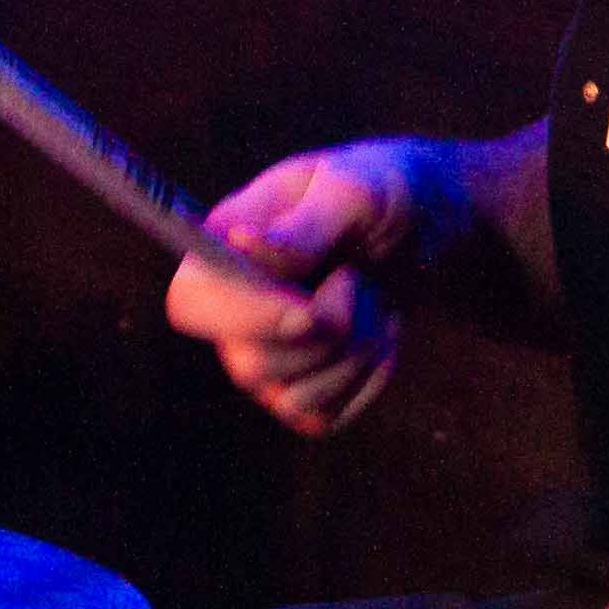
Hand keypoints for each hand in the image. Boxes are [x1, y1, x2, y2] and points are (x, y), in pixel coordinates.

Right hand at [165, 143, 448, 434]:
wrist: (418, 224)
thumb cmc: (376, 194)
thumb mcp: (353, 193)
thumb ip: (303, 226)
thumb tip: (242, 243)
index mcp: (223, 247)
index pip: (190, 303)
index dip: (242, 318)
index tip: (308, 309)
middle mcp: (231, 308)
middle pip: (248, 364)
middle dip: (326, 333)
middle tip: (357, 279)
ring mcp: (262, 355)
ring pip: (293, 396)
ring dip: (356, 350)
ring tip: (370, 297)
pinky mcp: (299, 390)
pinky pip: (321, 416)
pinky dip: (366, 378)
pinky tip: (378, 333)